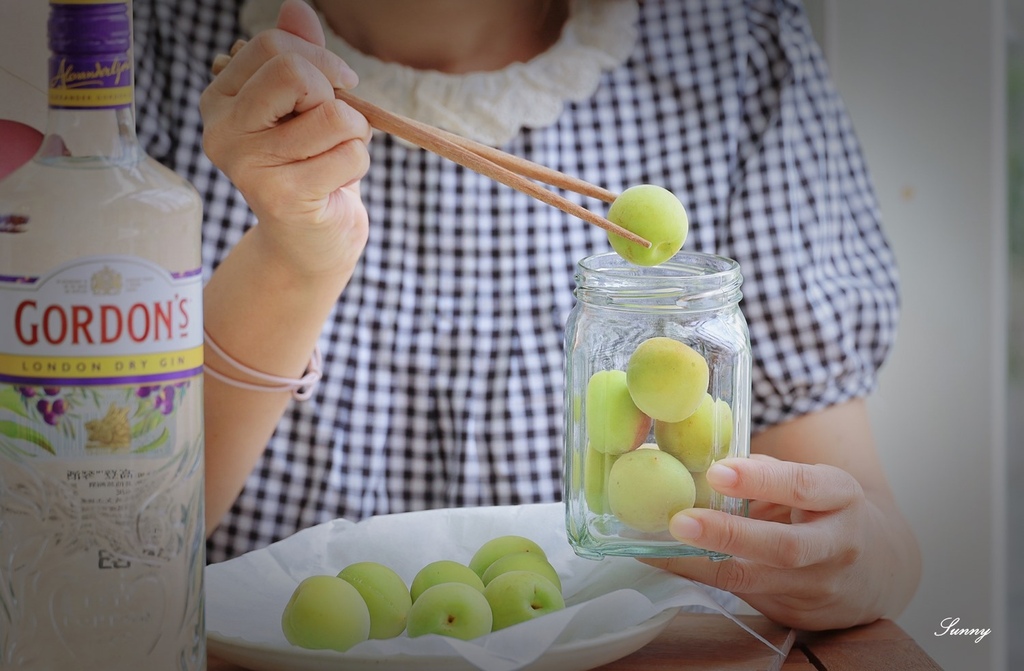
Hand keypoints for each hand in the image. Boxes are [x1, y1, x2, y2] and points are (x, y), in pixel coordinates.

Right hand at [200, 0, 370, 279]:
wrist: (310, 239)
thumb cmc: (311, 165)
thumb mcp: (307, 104)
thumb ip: (300, 56)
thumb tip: (296, 8)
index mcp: (221, 97)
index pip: (273, 46)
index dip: (321, 60)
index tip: (338, 86)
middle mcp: (223, 129)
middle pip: (292, 72)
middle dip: (335, 93)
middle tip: (337, 123)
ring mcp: (247, 165)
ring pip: (333, 116)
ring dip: (355, 135)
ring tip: (334, 157)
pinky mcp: (280, 197)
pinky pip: (349, 155)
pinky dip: (357, 165)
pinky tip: (334, 184)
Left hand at [642, 454, 896, 630]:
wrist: (879, 569)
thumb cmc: (826, 512)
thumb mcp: (812, 483)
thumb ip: (766, 473)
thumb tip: (698, 457)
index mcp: (840, 495)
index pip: (802, 486)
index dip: (759, 480)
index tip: (717, 471)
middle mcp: (836, 544)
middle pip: (783, 545)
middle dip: (729, 534)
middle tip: (681, 520)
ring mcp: (820, 584)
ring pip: (759, 581)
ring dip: (705, 564)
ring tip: (662, 546)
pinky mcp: (799, 613)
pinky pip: (745, 596)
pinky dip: (705, 578)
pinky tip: (670, 562)